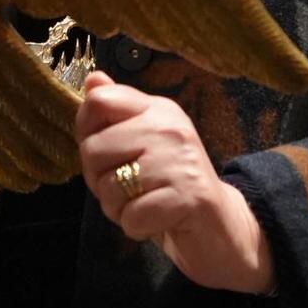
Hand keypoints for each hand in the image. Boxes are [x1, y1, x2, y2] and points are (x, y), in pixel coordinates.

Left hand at [75, 71, 274, 294]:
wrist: (220, 226)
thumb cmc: (170, 185)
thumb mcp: (141, 144)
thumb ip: (115, 115)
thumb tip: (92, 79)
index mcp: (158, 109)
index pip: (99, 101)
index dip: (87, 133)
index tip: (108, 153)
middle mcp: (170, 128)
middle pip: (93, 149)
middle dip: (99, 180)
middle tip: (128, 188)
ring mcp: (181, 161)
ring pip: (109, 186)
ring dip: (118, 208)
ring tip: (145, 204)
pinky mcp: (189, 197)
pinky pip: (131, 217)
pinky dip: (136, 228)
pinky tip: (157, 221)